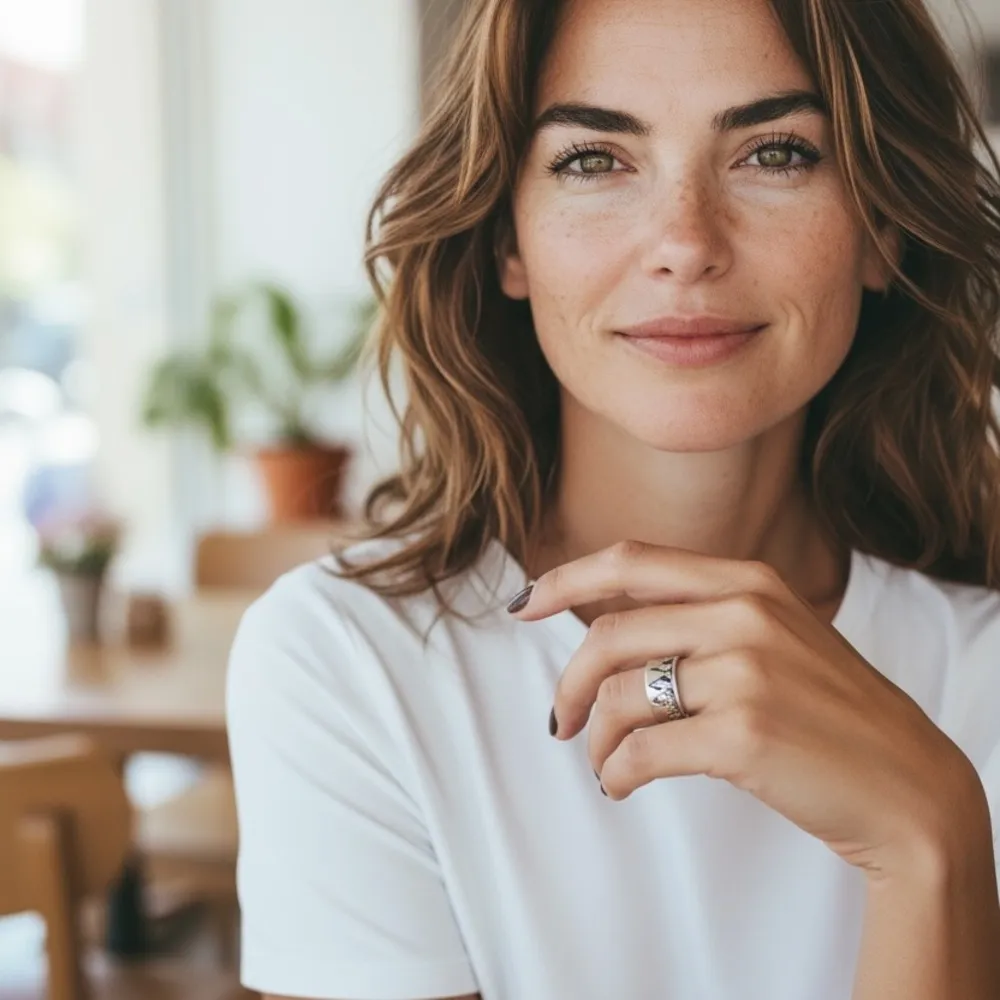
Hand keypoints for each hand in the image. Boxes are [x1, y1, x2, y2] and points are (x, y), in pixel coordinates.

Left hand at [508, 540, 981, 879]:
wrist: (909, 784)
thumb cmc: (830, 713)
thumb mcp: (776, 636)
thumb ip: (702, 619)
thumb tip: (605, 634)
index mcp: (747, 580)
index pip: (630, 561)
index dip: (566, 580)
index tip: (525, 604)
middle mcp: (744, 612)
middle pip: (608, 634)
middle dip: (570, 682)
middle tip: (562, 720)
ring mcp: (745, 670)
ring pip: (619, 695)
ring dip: (596, 737)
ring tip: (605, 763)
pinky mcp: (743, 733)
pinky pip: (640, 751)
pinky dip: (615, 772)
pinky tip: (621, 784)